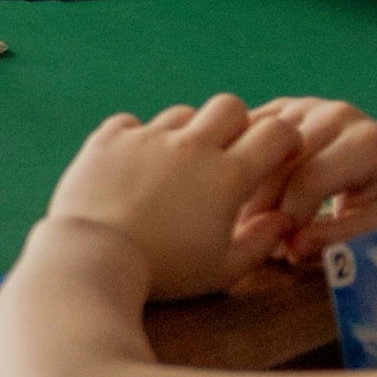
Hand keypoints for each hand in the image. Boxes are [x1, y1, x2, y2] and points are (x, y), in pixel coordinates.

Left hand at [42, 95, 308, 299]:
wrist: (92, 258)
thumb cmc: (165, 271)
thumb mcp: (225, 269)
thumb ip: (263, 240)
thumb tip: (283, 218)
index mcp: (227, 175)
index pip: (277, 131)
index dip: (283, 140)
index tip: (274, 158)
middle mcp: (190, 146)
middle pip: (229, 106)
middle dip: (236, 124)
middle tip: (224, 155)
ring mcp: (146, 138)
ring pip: (180, 114)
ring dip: (185, 133)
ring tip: (174, 167)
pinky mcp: (107, 139)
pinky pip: (130, 122)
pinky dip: (136, 137)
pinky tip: (133, 164)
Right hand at [246, 98, 376, 263]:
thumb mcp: (376, 225)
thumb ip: (338, 237)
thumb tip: (292, 247)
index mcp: (366, 143)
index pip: (309, 182)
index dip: (290, 219)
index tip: (284, 248)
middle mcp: (334, 115)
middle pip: (278, 165)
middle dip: (263, 208)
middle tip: (256, 241)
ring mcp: (305, 106)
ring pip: (253, 148)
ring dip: (244, 187)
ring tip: (248, 221)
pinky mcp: (283, 106)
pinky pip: (245, 134)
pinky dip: (237, 162)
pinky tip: (240, 192)